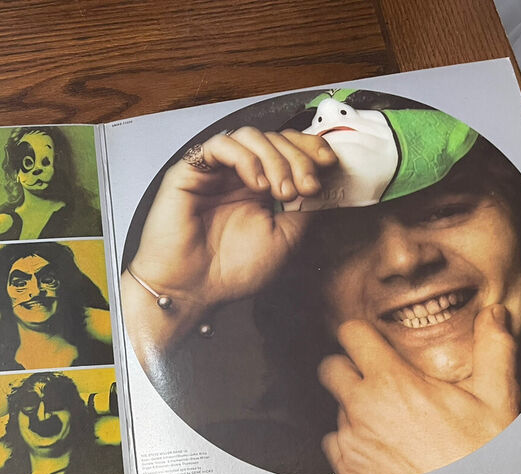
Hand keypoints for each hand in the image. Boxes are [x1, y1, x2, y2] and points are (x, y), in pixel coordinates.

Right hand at [123, 128, 335, 351]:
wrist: (192, 291)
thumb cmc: (231, 272)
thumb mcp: (286, 238)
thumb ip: (305, 206)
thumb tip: (327, 178)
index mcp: (260, 189)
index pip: (289, 150)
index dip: (311, 149)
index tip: (329, 165)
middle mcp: (238, 176)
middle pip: (275, 138)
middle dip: (298, 158)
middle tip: (305, 187)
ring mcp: (216, 172)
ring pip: (250, 136)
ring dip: (275, 158)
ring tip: (280, 192)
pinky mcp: (191, 170)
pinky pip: (221, 144)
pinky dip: (246, 158)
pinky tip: (256, 184)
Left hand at [318, 305, 519, 473]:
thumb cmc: (480, 456)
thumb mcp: (496, 398)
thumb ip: (493, 349)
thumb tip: (494, 315)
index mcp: (393, 382)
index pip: (350, 334)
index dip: (360, 333)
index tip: (370, 339)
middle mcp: (362, 408)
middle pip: (330, 369)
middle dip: (348, 368)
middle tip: (373, 377)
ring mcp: (350, 440)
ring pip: (336, 409)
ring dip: (355, 409)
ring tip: (390, 420)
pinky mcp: (346, 468)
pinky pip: (335, 443)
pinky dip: (352, 441)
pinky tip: (381, 445)